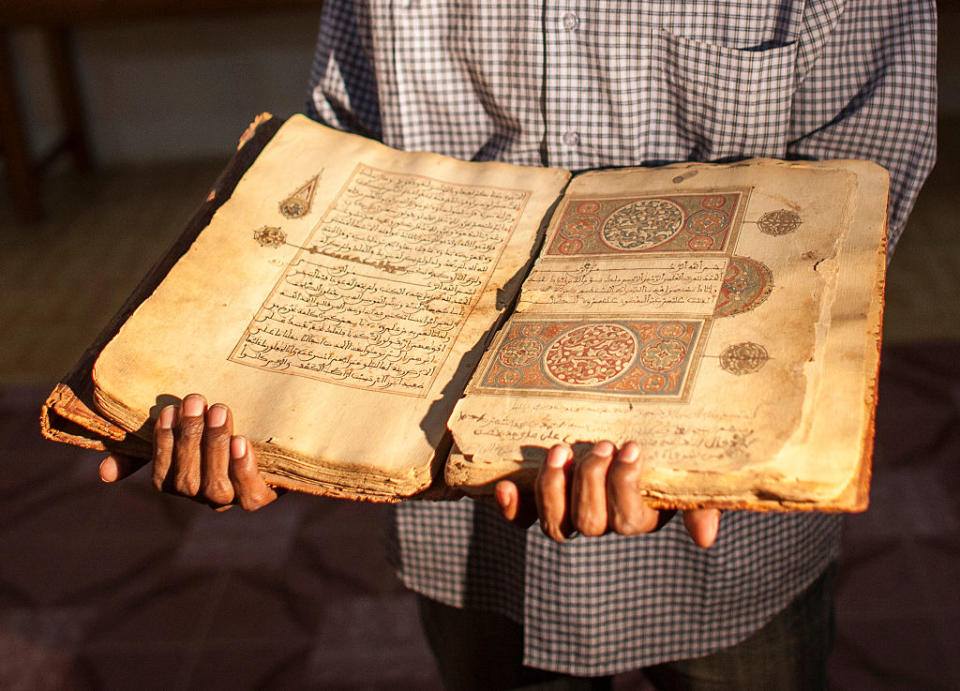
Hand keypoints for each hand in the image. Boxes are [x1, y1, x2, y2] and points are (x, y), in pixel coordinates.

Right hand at [98, 393, 277, 510]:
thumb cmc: (219, 429)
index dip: (162, 444)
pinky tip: (241, 443)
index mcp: (180, 483)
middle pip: (188, 481)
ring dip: (215, 448)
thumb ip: (143, 450)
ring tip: (220, 410)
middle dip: (191, 439)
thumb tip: (103, 475)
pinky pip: (251, 496)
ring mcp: (234, 499)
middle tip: (198, 401)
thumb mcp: (182, 433)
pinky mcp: (264, 496)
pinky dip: (243, 470)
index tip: (168, 410)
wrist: (277, 434)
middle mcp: (204, 497)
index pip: (161, 475)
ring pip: (217, 488)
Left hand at [494, 441, 719, 547]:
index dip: (626, 486)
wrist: (629, 421)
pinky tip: (505, 486)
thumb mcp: (688, 471)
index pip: (629, 519)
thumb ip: (700, 502)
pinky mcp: (541, 499)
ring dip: (553, 488)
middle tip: (598, 446)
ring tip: (559, 451)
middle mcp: (603, 520)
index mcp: (640, 515)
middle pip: (590, 521)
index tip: (632, 447)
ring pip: (556, 524)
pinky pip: (523, 517)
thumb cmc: (664, 445)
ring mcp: (570, 511)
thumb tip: (705, 538)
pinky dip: (512, 507)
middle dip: (591, 482)